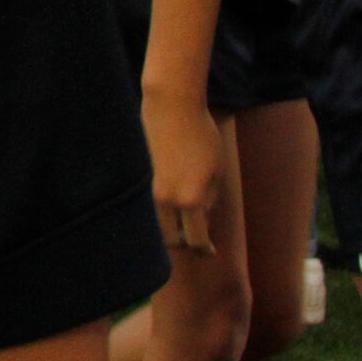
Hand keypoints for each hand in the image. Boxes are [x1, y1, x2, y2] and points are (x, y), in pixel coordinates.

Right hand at [139, 91, 222, 254]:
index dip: (204, 250)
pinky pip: (154, 206)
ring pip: (160, 224)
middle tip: (196, 240)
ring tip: (185, 221)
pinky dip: (163, 211)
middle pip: (172, 240)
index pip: (196, 239)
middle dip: (184, 243)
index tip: (210, 252)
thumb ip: (209, 198)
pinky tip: (173, 202)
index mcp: (190, 200)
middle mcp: (167, 200)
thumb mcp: (217, 170)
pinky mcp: (144, 180)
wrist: (172, 108)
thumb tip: (201, 217)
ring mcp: (152, 190)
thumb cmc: (201, 136)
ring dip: (172, 228)